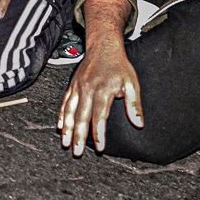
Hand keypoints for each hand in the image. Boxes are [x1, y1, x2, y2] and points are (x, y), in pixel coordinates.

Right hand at [59, 35, 143, 155]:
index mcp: (102, 90)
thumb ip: (134, 104)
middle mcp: (87, 90)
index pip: (99, 116)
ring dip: (67, 128)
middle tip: (76, 152)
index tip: (99, 147)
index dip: (99, 133)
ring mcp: (77, 87)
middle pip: (81, 116)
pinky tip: (60, 126)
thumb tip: (138, 123)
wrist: (103, 47)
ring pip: (70, 111)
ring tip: (65, 143)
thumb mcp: (132, 83)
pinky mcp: (72, 85)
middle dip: (78, 135)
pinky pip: (65, 102)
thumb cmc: (119, 66)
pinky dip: (61, 115)